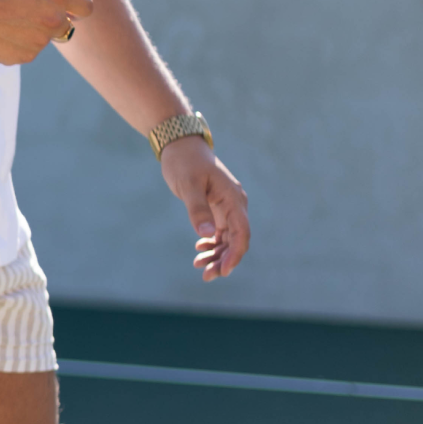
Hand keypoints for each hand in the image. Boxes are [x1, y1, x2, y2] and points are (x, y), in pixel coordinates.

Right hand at [0, 0, 92, 65]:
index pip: (86, 7)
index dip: (77, 5)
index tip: (65, 3)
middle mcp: (52, 23)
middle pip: (67, 27)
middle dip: (53, 19)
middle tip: (26, 8)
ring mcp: (37, 43)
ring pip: (45, 40)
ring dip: (34, 31)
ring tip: (8, 18)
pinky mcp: (21, 57)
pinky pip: (27, 51)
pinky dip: (18, 43)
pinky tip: (0, 30)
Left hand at [160, 138, 250, 280]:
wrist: (180, 147)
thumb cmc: (184, 163)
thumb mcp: (188, 185)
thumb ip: (197, 209)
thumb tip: (208, 234)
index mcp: (233, 199)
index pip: (241, 232)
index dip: (235, 254)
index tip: (224, 271)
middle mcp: (234, 205)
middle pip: (236, 240)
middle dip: (224, 260)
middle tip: (206, 276)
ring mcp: (226, 208)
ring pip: (227, 238)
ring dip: (216, 255)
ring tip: (199, 267)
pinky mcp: (216, 209)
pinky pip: (219, 232)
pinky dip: (211, 244)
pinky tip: (199, 250)